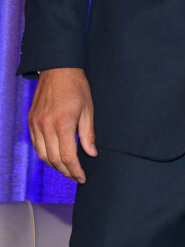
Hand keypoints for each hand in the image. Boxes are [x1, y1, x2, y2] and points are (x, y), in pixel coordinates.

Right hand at [28, 68, 96, 182]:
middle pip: (54, 160)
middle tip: (75, 176)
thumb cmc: (76, 86)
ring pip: (42, 155)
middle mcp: (46, 127)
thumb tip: (91, 153)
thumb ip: (88, 134)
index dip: (75, 171)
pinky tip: (54, 155)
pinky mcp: (31, 121)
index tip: (82, 177)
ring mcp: (36, 124)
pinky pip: (36, 144)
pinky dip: (45, 154)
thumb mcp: (88, 109)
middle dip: (66, 171)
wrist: (58, 69)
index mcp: (63, 125)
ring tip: (66, 168)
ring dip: (54, 165)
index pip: (68, 157)